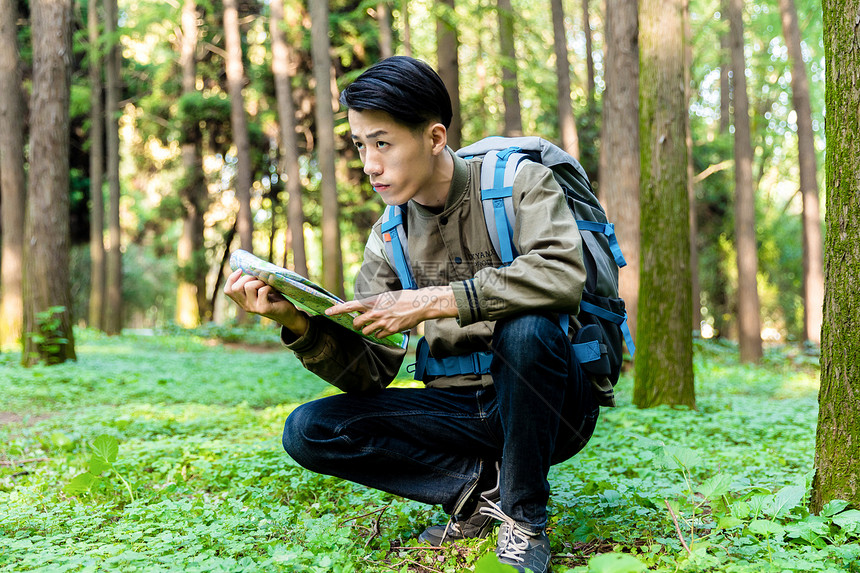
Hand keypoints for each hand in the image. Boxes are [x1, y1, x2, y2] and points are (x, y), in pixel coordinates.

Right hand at [223, 269, 307, 334]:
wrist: (288, 313)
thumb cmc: (274, 298)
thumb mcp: (260, 290)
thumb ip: (252, 282)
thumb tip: (248, 267)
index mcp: (242, 301)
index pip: (228, 290)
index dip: (231, 278)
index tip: (241, 270)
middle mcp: (245, 306)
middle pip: (236, 288)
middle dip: (247, 277)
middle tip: (258, 278)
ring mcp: (254, 308)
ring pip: (249, 287)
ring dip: (259, 281)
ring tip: (267, 284)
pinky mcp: (264, 308)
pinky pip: (262, 291)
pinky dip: (269, 286)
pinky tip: (273, 289)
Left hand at [325, 286, 457, 337]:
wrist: (419, 304)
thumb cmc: (403, 298)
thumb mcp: (386, 296)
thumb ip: (373, 303)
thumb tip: (363, 308)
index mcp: (373, 301)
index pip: (350, 306)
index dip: (337, 310)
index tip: (327, 312)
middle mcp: (375, 312)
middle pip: (356, 323)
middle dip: (356, 325)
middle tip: (359, 324)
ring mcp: (383, 322)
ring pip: (366, 331)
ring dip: (368, 330)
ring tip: (377, 324)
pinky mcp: (390, 330)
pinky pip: (378, 336)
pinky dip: (379, 333)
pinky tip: (386, 327)